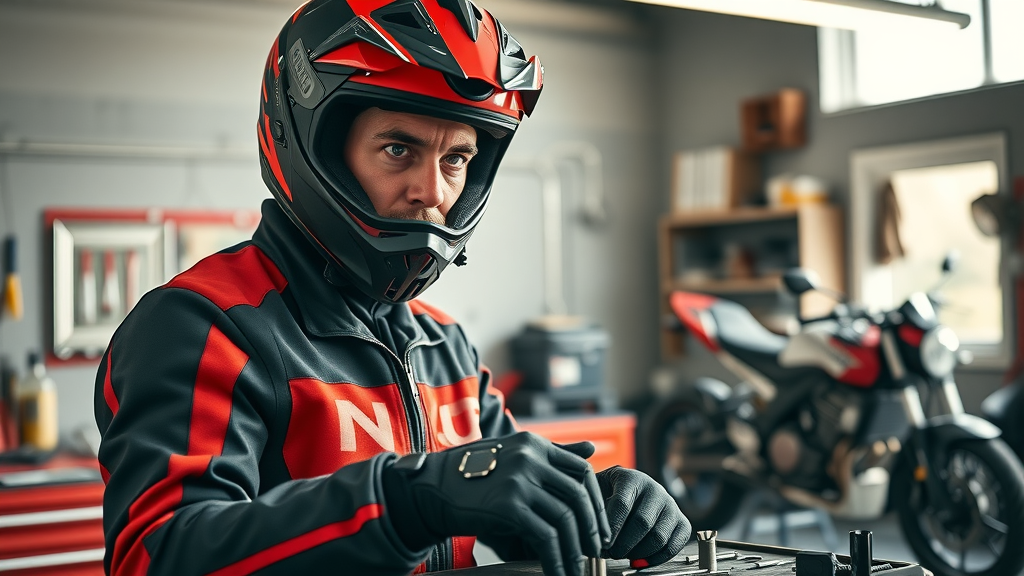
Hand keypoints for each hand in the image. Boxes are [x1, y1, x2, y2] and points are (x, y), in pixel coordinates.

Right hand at [382, 432, 611, 575]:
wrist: (430, 490)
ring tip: (577, 567)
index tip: (598, 525)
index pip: (581, 470)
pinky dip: (556, 558)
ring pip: (565, 518)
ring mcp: (519, 479)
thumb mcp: (512, 457)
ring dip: (575, 549)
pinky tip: (557, 571)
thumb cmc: (470, 476)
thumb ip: (550, 456)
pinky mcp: (509, 505)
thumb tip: (591, 449)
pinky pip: (545, 537)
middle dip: (591, 527)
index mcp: (534, 444)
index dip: (595, 500)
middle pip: (578, 494)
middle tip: (595, 551)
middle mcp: (530, 457)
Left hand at [595, 466, 690, 565]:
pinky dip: (655, 559)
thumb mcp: (596, 489)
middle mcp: (655, 489)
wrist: (632, 492)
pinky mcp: (682, 522)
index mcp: (631, 478)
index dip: (611, 528)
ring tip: (622, 554)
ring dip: (638, 553)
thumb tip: (588, 530)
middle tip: (610, 553)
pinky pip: (673, 546)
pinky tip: (639, 559)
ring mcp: (671, 505)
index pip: (622, 504)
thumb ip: (591, 504)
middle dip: (623, 544)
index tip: (602, 543)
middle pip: (642, 523)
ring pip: (658, 537)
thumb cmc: (609, 494)